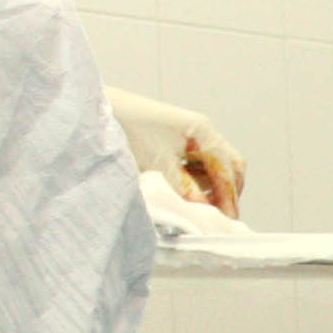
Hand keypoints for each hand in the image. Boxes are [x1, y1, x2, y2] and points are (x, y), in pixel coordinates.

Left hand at [106, 87, 250, 217]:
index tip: (228, 220)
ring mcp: (191, 134)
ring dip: (212, 186)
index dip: (229, 197)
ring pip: (214, 165)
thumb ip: (187, 190)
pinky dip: (198, 180)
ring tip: (201, 206)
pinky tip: (187, 192)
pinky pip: (198, 164)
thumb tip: (207, 213)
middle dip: (227, 191)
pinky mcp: (177, 140)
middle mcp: (202, 131)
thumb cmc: (131, 131)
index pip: (228, 169)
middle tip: (221, 215)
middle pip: (229, 165)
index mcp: (203, 131)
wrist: (102, 113)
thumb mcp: (161, 166)